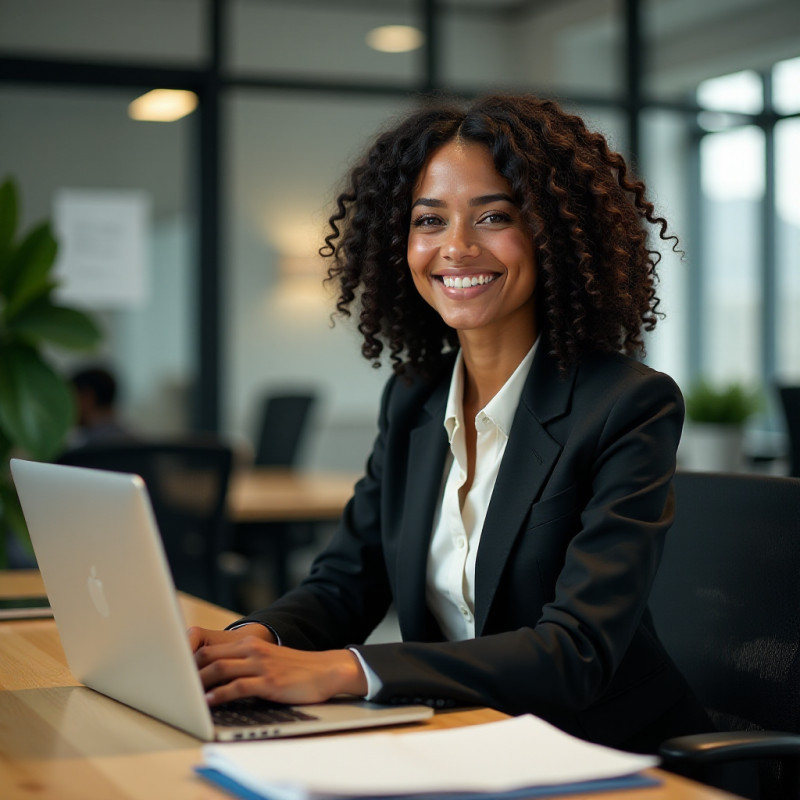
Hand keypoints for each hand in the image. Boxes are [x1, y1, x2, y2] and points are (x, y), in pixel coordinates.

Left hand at [189, 626, 367, 705]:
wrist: (325, 670)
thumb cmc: (295, 670)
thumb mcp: (267, 660)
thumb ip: (244, 663)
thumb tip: (215, 679)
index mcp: (249, 643)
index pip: (209, 648)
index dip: (188, 661)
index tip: (174, 675)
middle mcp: (252, 650)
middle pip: (209, 656)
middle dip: (187, 672)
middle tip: (173, 687)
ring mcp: (261, 665)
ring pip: (220, 669)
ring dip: (198, 684)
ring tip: (184, 697)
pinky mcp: (269, 682)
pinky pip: (238, 687)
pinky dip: (219, 695)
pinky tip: (209, 704)